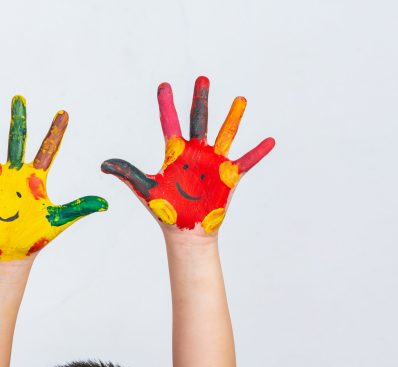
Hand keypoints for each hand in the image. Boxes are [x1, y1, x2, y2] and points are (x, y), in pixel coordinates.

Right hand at [0, 96, 107, 260]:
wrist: (9, 253)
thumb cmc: (34, 237)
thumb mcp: (58, 219)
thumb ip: (79, 208)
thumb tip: (106, 204)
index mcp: (35, 179)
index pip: (48, 150)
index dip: (55, 132)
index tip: (64, 113)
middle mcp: (16, 174)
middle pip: (18, 140)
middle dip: (19, 119)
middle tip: (20, 97)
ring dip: (0, 129)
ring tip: (10, 104)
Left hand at [101, 76, 274, 234]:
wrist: (186, 231)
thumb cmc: (166, 211)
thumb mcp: (146, 189)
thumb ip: (128, 173)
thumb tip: (103, 163)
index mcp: (175, 153)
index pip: (169, 123)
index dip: (166, 104)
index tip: (164, 86)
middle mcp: (195, 153)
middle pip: (199, 120)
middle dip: (200, 100)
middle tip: (202, 79)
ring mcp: (214, 163)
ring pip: (225, 134)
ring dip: (233, 117)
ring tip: (240, 99)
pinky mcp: (228, 177)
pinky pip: (246, 161)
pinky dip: (257, 152)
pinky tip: (270, 141)